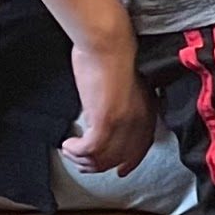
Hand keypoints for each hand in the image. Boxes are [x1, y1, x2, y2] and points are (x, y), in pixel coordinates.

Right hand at [64, 29, 152, 176]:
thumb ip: (125, 104)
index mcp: (147, 112)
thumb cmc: (112, 55)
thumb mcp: (127, 85)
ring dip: (82, 159)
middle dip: (97, 164)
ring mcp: (122, 123)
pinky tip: (67, 144)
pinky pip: (89, 151)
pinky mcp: (104, 122)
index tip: (119, 171)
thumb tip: (111, 114)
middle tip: (80, 160)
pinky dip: (75, 151)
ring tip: (70, 150)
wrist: (108, 43)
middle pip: (119, 158)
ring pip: (102, 158)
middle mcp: (138, 122)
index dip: (129, 161)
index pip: (141, 148)